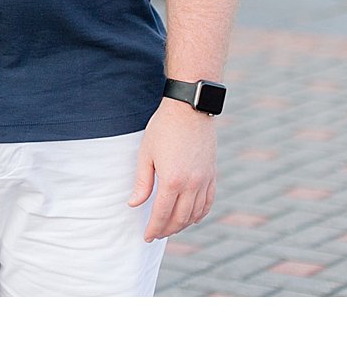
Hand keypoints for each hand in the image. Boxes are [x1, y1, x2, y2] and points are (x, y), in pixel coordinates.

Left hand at [128, 99, 217, 240]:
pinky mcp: (212, 174)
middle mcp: (192, 185)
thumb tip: (134, 204)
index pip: (162, 214)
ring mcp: (205, 181)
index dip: (154, 228)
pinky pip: (208, 202)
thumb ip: (142, 182)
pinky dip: (199, 214)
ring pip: (195, 213)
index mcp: (172, 181)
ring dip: (182, 225)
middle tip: (156, 235)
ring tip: (170, 228)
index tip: (146, 236)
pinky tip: (191, 218)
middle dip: (167, 230)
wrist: (189, 110)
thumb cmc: (163, 129)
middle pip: (180, 218)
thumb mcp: (146, 154)